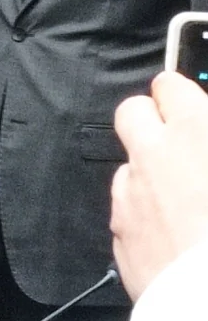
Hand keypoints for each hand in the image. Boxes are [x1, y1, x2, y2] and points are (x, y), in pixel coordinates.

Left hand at [111, 71, 207, 300]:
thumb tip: (203, 130)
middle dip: (152, 120)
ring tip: (183, 199)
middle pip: (132, 112)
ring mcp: (131, 197)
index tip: (191, 108)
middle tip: (179, 141)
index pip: (168, 84)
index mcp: (193, 131)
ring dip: (148, 173)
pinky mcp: (121, 236)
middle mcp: (152, 156)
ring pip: (127, 165)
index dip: (180, 96)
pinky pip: (126, 211)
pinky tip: (173, 234)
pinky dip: (144, 215)